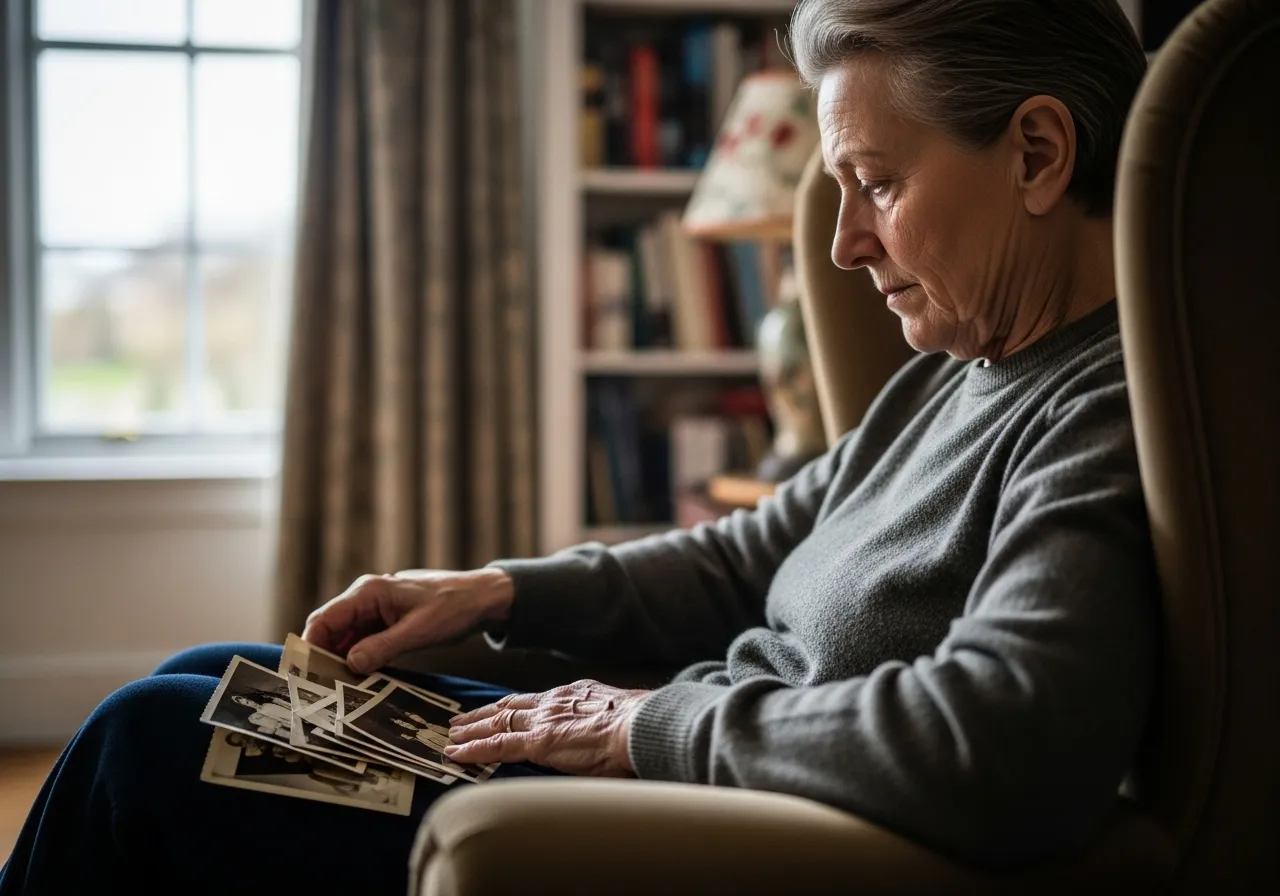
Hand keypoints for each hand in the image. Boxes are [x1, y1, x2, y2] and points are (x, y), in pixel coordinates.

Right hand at [302, 568, 513, 673]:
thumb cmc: (453, 606)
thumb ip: (383, 646)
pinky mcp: (386, 625)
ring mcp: (375, 612)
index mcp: (368, 592)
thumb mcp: (419, 630)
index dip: (308, 645)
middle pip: (329, 631)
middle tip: (313, 692)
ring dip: (337, 663)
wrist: (482, 599)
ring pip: (344, 640)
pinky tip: (354, 683)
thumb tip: (349, 664)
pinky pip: (362, 644)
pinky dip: (356, 662)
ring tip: (330, 693)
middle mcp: (365, 599)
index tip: (300, 674)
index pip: (324, 619)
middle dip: (320, 658)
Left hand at [445, 680, 648, 776]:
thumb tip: (605, 743)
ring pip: (497, 723)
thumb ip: (602, 728)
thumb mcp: (619, 720)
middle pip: (510, 706)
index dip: (514, 706)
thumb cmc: (642, 730)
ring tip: (453, 735)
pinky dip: (473, 750)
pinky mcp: (538, 742)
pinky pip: (497, 746)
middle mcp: (555, 702)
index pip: (536, 701)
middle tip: (462, 719)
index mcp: (576, 695)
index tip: (500, 710)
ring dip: (472, 729)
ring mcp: (544, 721)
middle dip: (485, 714)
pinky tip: (456, 753)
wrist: (642, 727)